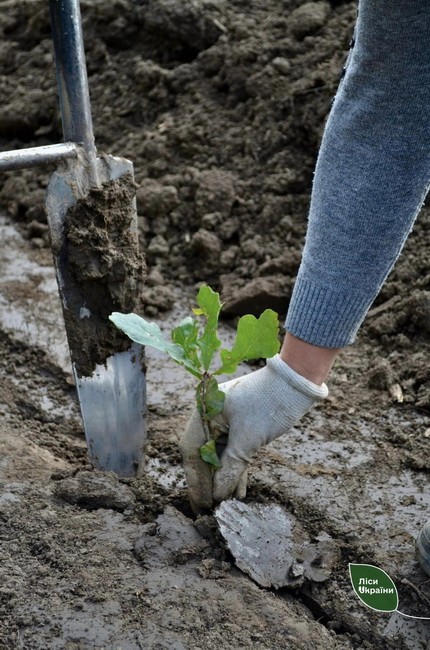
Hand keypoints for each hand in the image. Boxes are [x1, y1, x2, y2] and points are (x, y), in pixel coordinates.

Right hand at [179, 354, 327, 512]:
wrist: (297, 382)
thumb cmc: (270, 404)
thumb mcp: (248, 440)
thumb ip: (230, 469)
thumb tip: (217, 497)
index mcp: (204, 410)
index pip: (192, 450)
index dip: (196, 480)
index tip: (202, 505)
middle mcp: (209, 414)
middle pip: (202, 454)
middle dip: (209, 482)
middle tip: (209, 511)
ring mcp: (224, 418)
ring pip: (217, 454)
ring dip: (223, 478)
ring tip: (227, 504)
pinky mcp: (239, 424)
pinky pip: (231, 449)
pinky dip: (235, 468)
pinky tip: (238, 490)